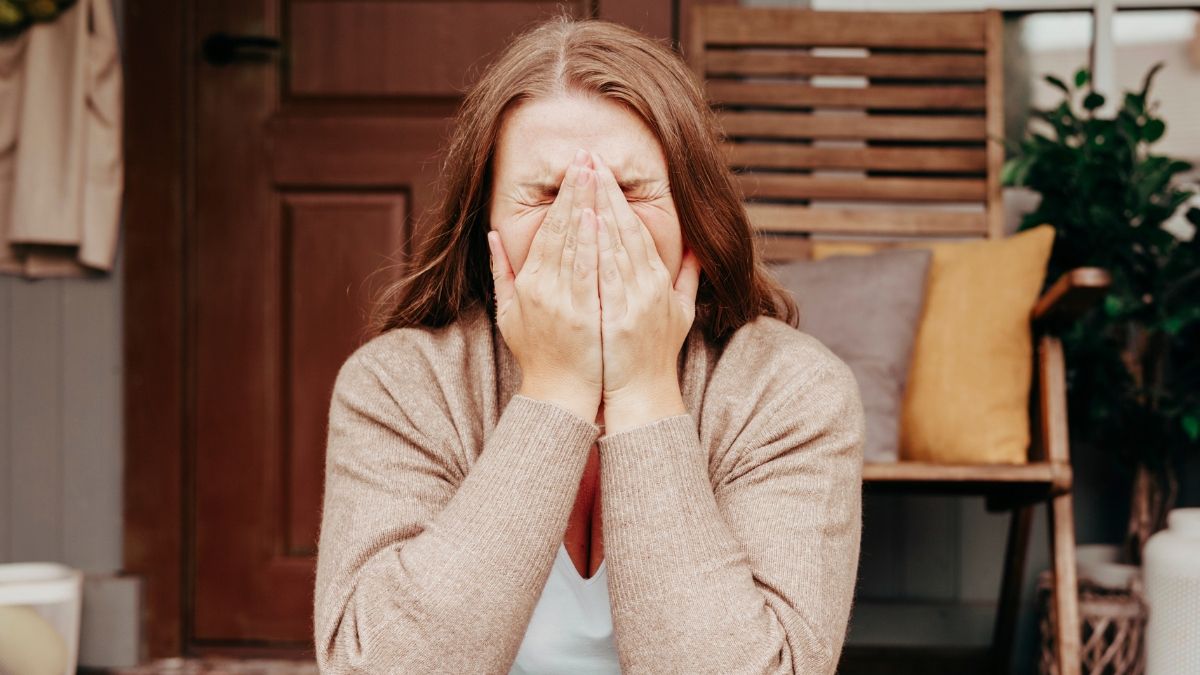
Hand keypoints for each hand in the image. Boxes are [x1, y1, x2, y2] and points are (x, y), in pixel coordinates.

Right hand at [489, 149, 601, 421]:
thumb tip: (492, 236)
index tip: (576, 170)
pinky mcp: (582, 315)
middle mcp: (544, 288)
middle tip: (587, 157)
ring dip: (586, 207)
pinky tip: (600, 219)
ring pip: (575, 244)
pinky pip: (589, 272)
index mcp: (529, 283)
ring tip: (596, 176)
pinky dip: (593, 244)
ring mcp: (564, 301)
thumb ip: (502, 273)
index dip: (563, 198)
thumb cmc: (539, 355)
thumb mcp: (510, 314)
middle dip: (576, 190)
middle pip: (562, 229)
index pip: (548, 230)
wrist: (561, 394)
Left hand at [591, 151, 700, 424]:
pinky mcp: (620, 316)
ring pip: (615, 244)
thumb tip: (700, 249)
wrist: (643, 395)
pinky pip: (607, 274)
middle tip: (590, 161)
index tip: (602, 173)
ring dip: (600, 209)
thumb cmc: (656, 354)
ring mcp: (635, 300)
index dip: (618, 199)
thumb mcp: (681, 313)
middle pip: (625, 229)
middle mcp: (649, 285)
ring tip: (585, 180)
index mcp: (659, 280)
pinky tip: (585, 223)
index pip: (636, 229)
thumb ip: (690, 278)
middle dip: (606, 192)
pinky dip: (597, 246)